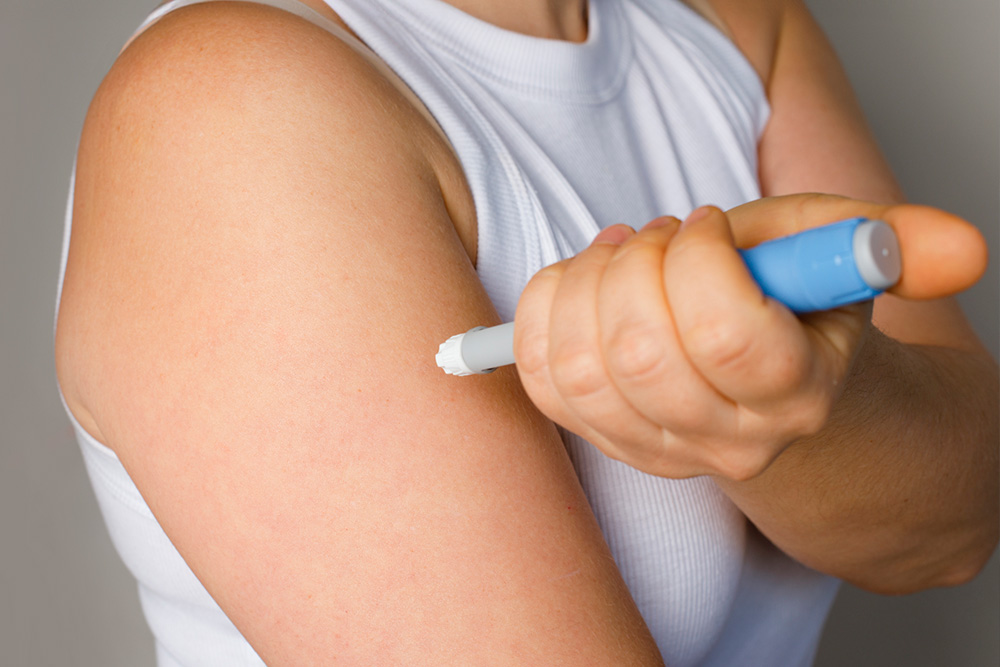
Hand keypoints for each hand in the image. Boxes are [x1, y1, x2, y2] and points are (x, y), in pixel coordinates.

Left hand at [513, 193, 986, 479]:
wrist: (771, 400)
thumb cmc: (797, 316)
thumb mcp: (845, 263)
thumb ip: (896, 245)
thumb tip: (965, 248)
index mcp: (795, 393)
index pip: (725, 333)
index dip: (699, 258)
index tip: (708, 224)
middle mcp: (722, 439)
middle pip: (642, 352)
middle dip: (636, 264)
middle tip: (659, 236)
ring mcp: (654, 448)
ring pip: (579, 366)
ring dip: (585, 282)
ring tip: (621, 254)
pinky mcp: (601, 438)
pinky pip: (540, 377)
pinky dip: (543, 310)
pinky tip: (582, 283)